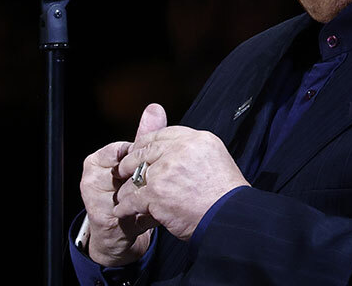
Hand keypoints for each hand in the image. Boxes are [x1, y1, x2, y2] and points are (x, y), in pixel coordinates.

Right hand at [79, 104, 166, 266]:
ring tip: (161, 195)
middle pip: (126, 168)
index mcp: (98, 159)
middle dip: (149, 176)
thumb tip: (155, 108)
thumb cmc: (127, 192)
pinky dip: (146, 210)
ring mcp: (94, 196)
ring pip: (129, 189)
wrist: (117, 231)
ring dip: (149, 193)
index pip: (126, 150)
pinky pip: (129, 207)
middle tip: (166, 180)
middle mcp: (92, 176)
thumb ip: (145, 136)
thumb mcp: (137, 162)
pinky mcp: (101, 215)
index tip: (161, 162)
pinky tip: (155, 211)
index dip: (146, 157)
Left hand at [113, 126, 249, 240]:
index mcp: (198, 139)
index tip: (138, 150)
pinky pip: (132, 197)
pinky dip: (126, 207)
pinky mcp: (157, 191)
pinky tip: (123, 211)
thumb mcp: (215, 160)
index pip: (163, 134)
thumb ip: (194, 152)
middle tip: (122, 170)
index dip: (146, 143)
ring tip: (122, 195)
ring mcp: (167, 169)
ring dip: (126, 186)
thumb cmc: (226, 196)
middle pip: (146, 150)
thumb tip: (175, 151)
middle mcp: (181, 149)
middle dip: (130, 161)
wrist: (230, 218)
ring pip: (135, 174)